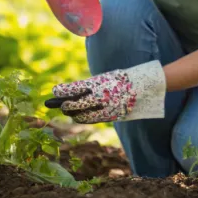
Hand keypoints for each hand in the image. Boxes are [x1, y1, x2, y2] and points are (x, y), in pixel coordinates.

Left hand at [44, 60, 165, 123]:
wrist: (143, 87)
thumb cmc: (122, 79)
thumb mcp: (105, 78)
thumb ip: (90, 85)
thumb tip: (73, 92)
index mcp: (97, 85)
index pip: (73, 89)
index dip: (61, 91)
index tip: (54, 91)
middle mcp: (99, 98)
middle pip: (74, 105)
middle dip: (63, 105)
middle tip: (56, 104)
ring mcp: (104, 109)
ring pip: (81, 116)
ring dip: (72, 113)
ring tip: (66, 109)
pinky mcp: (109, 117)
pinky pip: (92, 119)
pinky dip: (83, 117)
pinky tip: (78, 115)